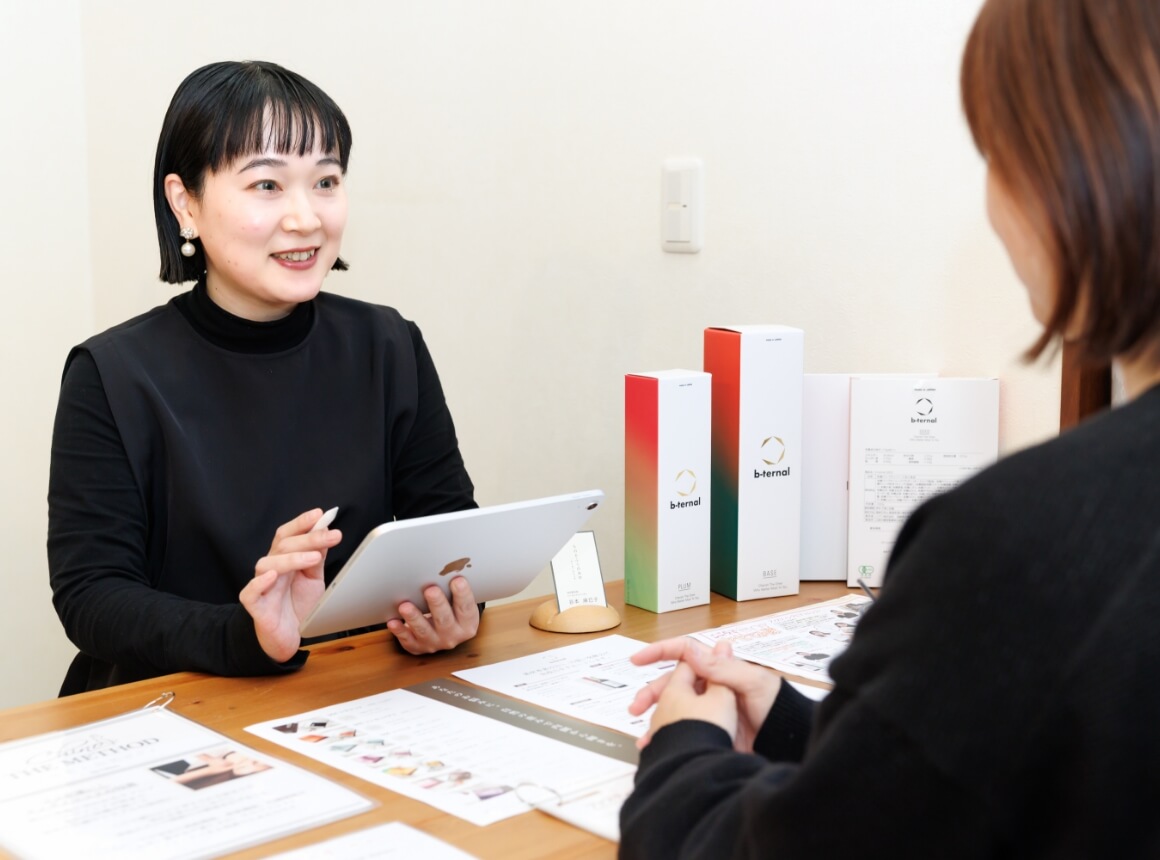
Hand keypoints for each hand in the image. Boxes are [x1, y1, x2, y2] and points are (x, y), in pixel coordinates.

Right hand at [239, 508, 341, 662]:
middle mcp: (271, 568)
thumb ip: (317, 557)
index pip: (288, 534)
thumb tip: (327, 531)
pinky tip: (273, 576)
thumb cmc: (298, 603)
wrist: (289, 635)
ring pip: (267, 564)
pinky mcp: (255, 605)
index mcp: (284, 558)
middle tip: (332, 536)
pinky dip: (259, 583)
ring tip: (314, 557)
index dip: (301, 523)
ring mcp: (261, 586)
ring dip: (291, 558)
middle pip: (282, 546)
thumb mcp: (313, 578)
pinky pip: (250, 592)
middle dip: (309, 538)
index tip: (321, 514)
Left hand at [388, 575, 479, 653]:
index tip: (458, 580)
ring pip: (423, 630)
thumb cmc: (450, 611)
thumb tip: (447, 567)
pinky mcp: (417, 647)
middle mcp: (452, 635)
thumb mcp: (458, 604)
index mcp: (467, 624)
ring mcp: (434, 643)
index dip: (463, 594)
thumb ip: (454, 592)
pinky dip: (399, 631)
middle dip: (437, 604)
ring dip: (414, 617)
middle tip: (431, 590)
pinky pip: (407, 639)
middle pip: (444, 620)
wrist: (442, 635)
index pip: (466, 608)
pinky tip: (393, 621)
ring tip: (405, 606)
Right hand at [630, 637, 780, 751]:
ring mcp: (707, 708)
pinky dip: (667, 736)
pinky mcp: (708, 729)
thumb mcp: (754, 682)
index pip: (683, 653)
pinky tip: (657, 746)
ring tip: (645, 736)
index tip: (637, 660)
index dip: (658, 652)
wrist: (788, 740)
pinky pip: (682, 729)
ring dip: (655, 719)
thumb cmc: (777, 705)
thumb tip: (693, 651)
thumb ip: (724, 668)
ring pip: (673, 708)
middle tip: (636, 707)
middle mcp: (708, 686)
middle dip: (650, 693)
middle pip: (671, 683)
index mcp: (717, 668)